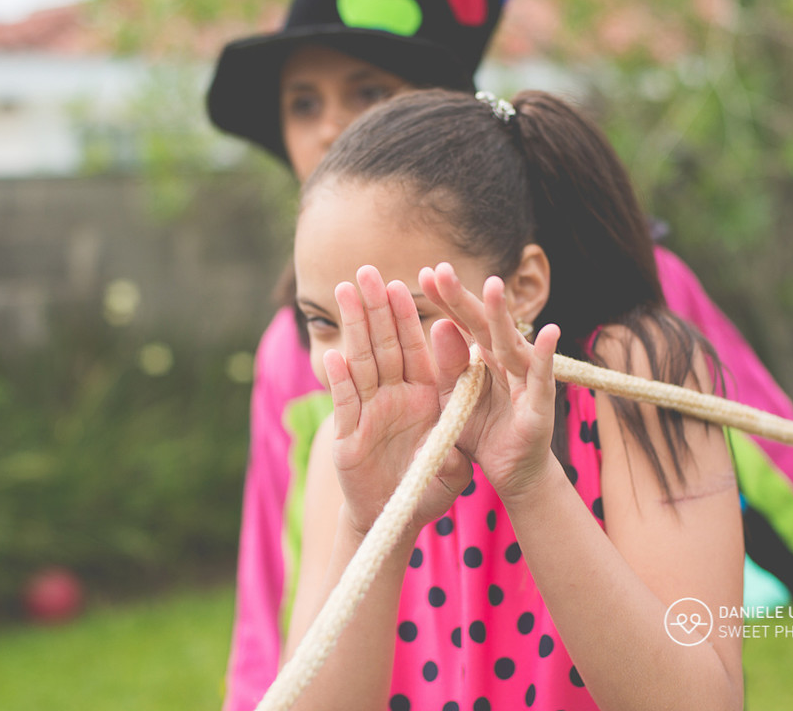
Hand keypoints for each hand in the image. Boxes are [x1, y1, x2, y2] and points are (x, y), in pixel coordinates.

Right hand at [323, 266, 473, 536]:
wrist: (397, 520)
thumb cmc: (429, 488)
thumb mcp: (453, 465)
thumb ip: (455, 440)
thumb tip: (458, 419)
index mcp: (423, 395)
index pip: (416, 347)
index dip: (409, 316)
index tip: (405, 283)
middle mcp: (394, 397)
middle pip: (384, 345)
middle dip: (376, 308)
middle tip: (367, 271)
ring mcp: (369, 413)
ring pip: (361, 363)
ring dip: (353, 328)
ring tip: (345, 293)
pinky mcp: (349, 437)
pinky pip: (346, 404)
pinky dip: (341, 381)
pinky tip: (334, 355)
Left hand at [419, 262, 562, 502]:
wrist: (514, 473)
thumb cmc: (483, 431)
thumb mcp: (454, 399)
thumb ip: (447, 367)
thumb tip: (438, 325)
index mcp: (480, 357)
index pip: (461, 322)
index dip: (445, 300)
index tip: (424, 274)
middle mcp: (505, 359)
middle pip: (481, 325)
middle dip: (462, 298)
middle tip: (442, 269)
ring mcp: (525, 379)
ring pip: (510, 342)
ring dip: (501, 315)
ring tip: (492, 286)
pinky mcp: (540, 405)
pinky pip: (542, 377)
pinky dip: (546, 355)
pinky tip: (550, 331)